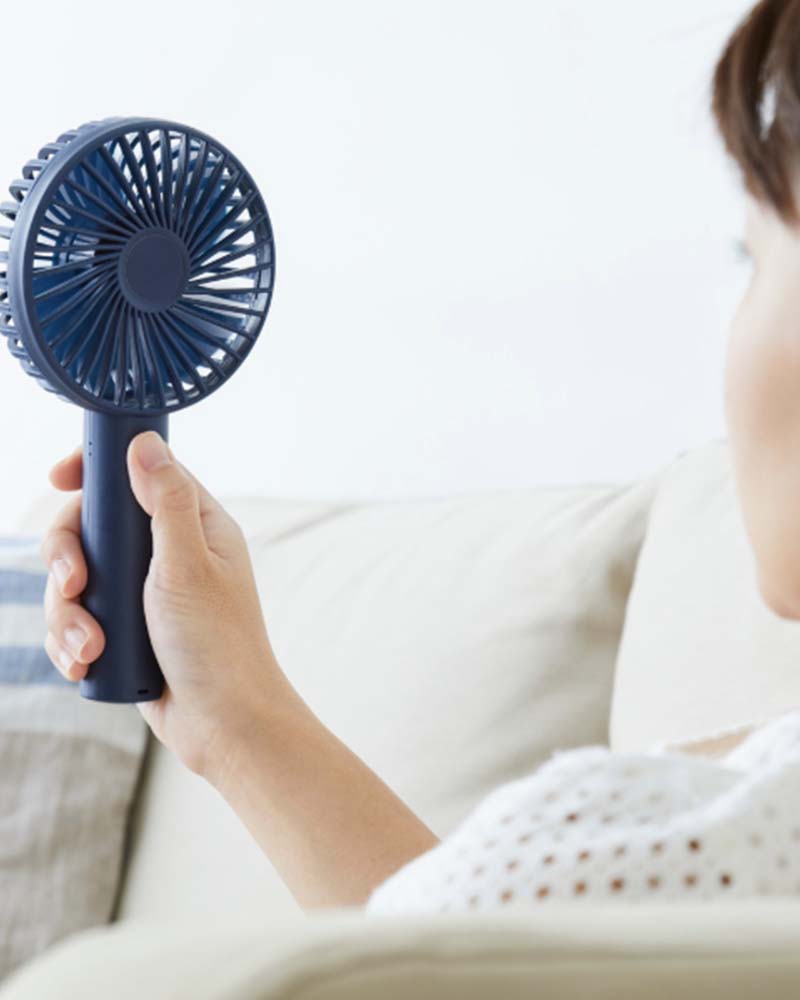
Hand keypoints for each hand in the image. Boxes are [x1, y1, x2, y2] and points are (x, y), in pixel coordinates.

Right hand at [42, 432, 292, 784]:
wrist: (222, 726)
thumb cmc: (217, 646)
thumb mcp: (188, 566)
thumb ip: (165, 504)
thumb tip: (145, 443)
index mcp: (194, 526)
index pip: (138, 475)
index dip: (95, 470)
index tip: (59, 477)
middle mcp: (167, 553)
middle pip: (91, 527)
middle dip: (70, 557)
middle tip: (77, 584)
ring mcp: (143, 593)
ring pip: (76, 578)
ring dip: (70, 613)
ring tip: (91, 647)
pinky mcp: (124, 629)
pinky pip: (76, 619)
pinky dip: (72, 641)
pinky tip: (86, 664)